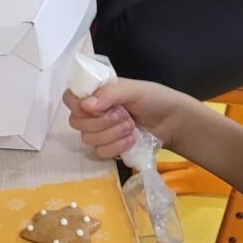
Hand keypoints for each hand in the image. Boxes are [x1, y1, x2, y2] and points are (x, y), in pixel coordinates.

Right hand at [63, 77, 185, 158]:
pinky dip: (117, 146)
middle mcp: (93, 113)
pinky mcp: (109, 148)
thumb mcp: (133, 89)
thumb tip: (86, 105)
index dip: (78, 106)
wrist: (172, 122)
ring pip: (88, 139)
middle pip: (76, 122)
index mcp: (96, 93)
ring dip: (112, 133)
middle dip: (101, 121)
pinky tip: (131, 139)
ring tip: (131, 126)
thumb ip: (109, 94)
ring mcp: (100, 132)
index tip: (95, 108)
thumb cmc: (154, 99)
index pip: (69, 99)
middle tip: (122, 115)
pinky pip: (100, 152)